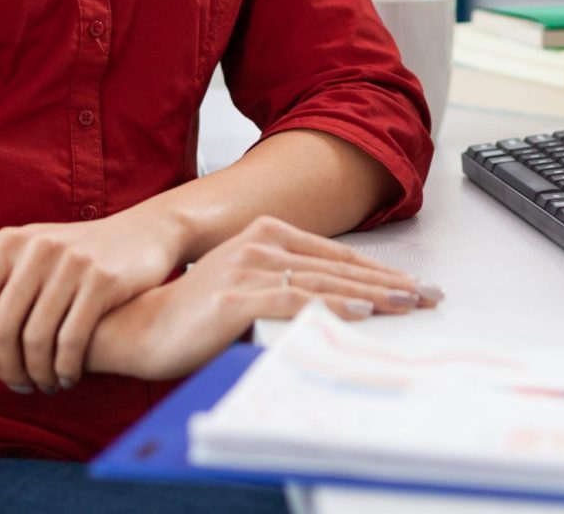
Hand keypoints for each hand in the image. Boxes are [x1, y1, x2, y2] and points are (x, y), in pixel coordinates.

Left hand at [0, 210, 187, 396]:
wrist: (144, 233)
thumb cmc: (73, 246)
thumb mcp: (23, 238)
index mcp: (8, 242)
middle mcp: (36, 249)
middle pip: (0, 332)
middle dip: (4, 371)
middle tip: (15, 388)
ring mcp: (71, 264)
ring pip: (36, 341)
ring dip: (36, 375)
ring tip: (42, 385)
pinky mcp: (103, 281)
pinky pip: (72, 342)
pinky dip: (64, 370)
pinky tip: (66, 377)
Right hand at [87, 214, 441, 382]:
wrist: (137, 328)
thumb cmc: (192, 315)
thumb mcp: (250, 293)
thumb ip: (288, 290)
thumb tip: (341, 305)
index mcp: (264, 234)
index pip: (335, 255)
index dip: (378, 270)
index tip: (413, 285)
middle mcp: (258, 243)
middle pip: (337, 265)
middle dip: (388, 283)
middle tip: (426, 297)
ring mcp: (246, 267)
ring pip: (323, 281)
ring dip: (370, 294)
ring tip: (405, 305)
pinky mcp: (235, 296)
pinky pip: (294, 301)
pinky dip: (330, 306)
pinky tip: (358, 312)